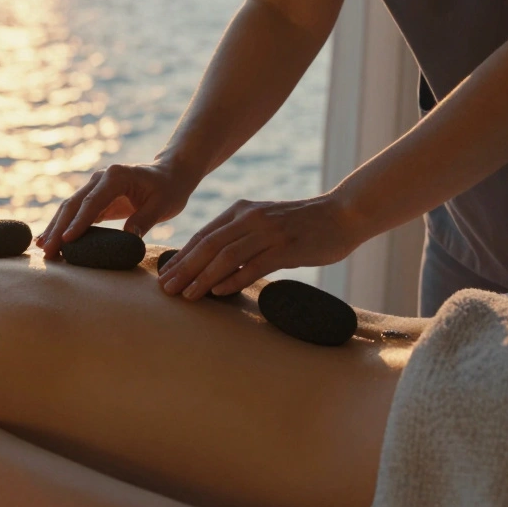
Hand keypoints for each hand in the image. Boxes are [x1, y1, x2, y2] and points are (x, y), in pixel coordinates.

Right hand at [37, 161, 198, 257]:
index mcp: (116, 176)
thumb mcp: (163, 206)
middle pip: (73, 204)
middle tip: (48, 252)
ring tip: (42, 249)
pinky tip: (50, 241)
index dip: (79, 222)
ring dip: (55, 228)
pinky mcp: (95, 198)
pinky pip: (75, 212)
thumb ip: (143, 221)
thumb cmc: (169, 190)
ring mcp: (94, 186)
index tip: (66, 240)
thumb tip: (127, 239)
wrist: (170, 175)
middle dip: (58, 228)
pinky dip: (62, 226)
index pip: (92, 201)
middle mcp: (100, 178)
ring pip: (69, 208)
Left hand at [157, 195, 364, 299]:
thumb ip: (240, 237)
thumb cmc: (301, 224)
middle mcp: (250, 218)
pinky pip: (255, 266)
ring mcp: (269, 232)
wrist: (343, 214)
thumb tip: (213, 263)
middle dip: (184, 269)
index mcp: (241, 211)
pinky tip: (220, 293)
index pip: (203, 235)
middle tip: (166, 289)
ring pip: (227, 256)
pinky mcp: (287, 247)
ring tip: (187, 296)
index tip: (165, 275)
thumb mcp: (265, 223)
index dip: (182, 256)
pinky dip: (235, 280)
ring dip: (204, 278)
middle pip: (209, 246)